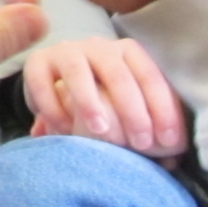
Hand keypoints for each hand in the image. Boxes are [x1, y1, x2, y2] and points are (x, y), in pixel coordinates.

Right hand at [23, 37, 189, 156]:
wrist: (60, 82)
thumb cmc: (104, 101)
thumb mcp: (128, 107)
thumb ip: (148, 126)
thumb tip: (171, 160)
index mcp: (127, 52)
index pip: (149, 74)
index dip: (163, 107)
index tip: (170, 141)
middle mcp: (97, 46)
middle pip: (117, 73)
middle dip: (132, 110)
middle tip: (141, 143)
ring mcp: (65, 52)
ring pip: (77, 72)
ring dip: (90, 102)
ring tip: (102, 131)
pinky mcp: (36, 62)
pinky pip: (41, 83)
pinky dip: (52, 107)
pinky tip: (63, 131)